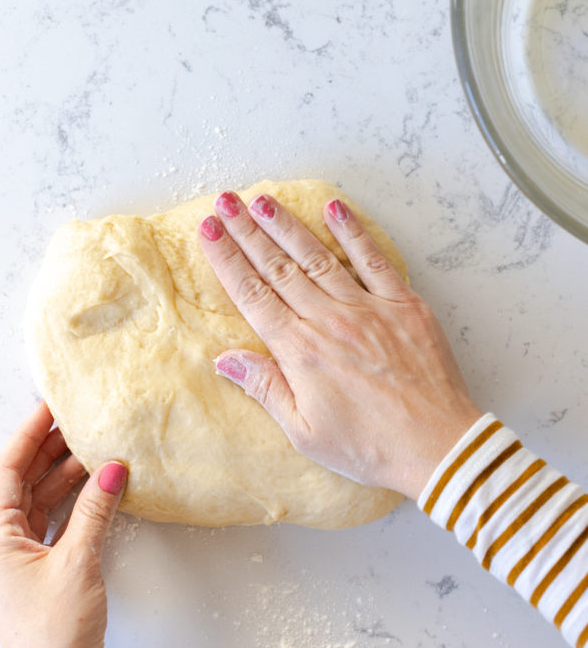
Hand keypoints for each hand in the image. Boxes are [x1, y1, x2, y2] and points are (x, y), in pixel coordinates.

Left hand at [0, 401, 127, 647]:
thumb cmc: (56, 632)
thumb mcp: (77, 562)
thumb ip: (95, 509)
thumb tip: (112, 466)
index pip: (6, 470)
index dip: (28, 434)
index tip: (50, 406)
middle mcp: (0, 543)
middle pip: (23, 481)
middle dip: (50, 450)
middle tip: (79, 419)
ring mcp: (20, 557)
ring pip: (40, 500)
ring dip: (66, 475)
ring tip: (95, 445)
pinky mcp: (41, 570)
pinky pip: (54, 521)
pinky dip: (74, 502)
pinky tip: (97, 485)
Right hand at [199, 192, 481, 499]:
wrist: (437, 446)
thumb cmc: (370, 447)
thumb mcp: (304, 432)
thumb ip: (265, 388)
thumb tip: (225, 359)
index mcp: (300, 351)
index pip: (252, 294)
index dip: (227, 259)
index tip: (210, 230)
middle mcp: (329, 320)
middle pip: (278, 267)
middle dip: (247, 231)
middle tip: (226, 201)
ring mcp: (367, 308)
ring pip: (317, 257)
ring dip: (288, 226)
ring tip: (263, 201)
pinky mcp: (403, 305)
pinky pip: (373, 260)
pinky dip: (353, 232)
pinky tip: (334, 209)